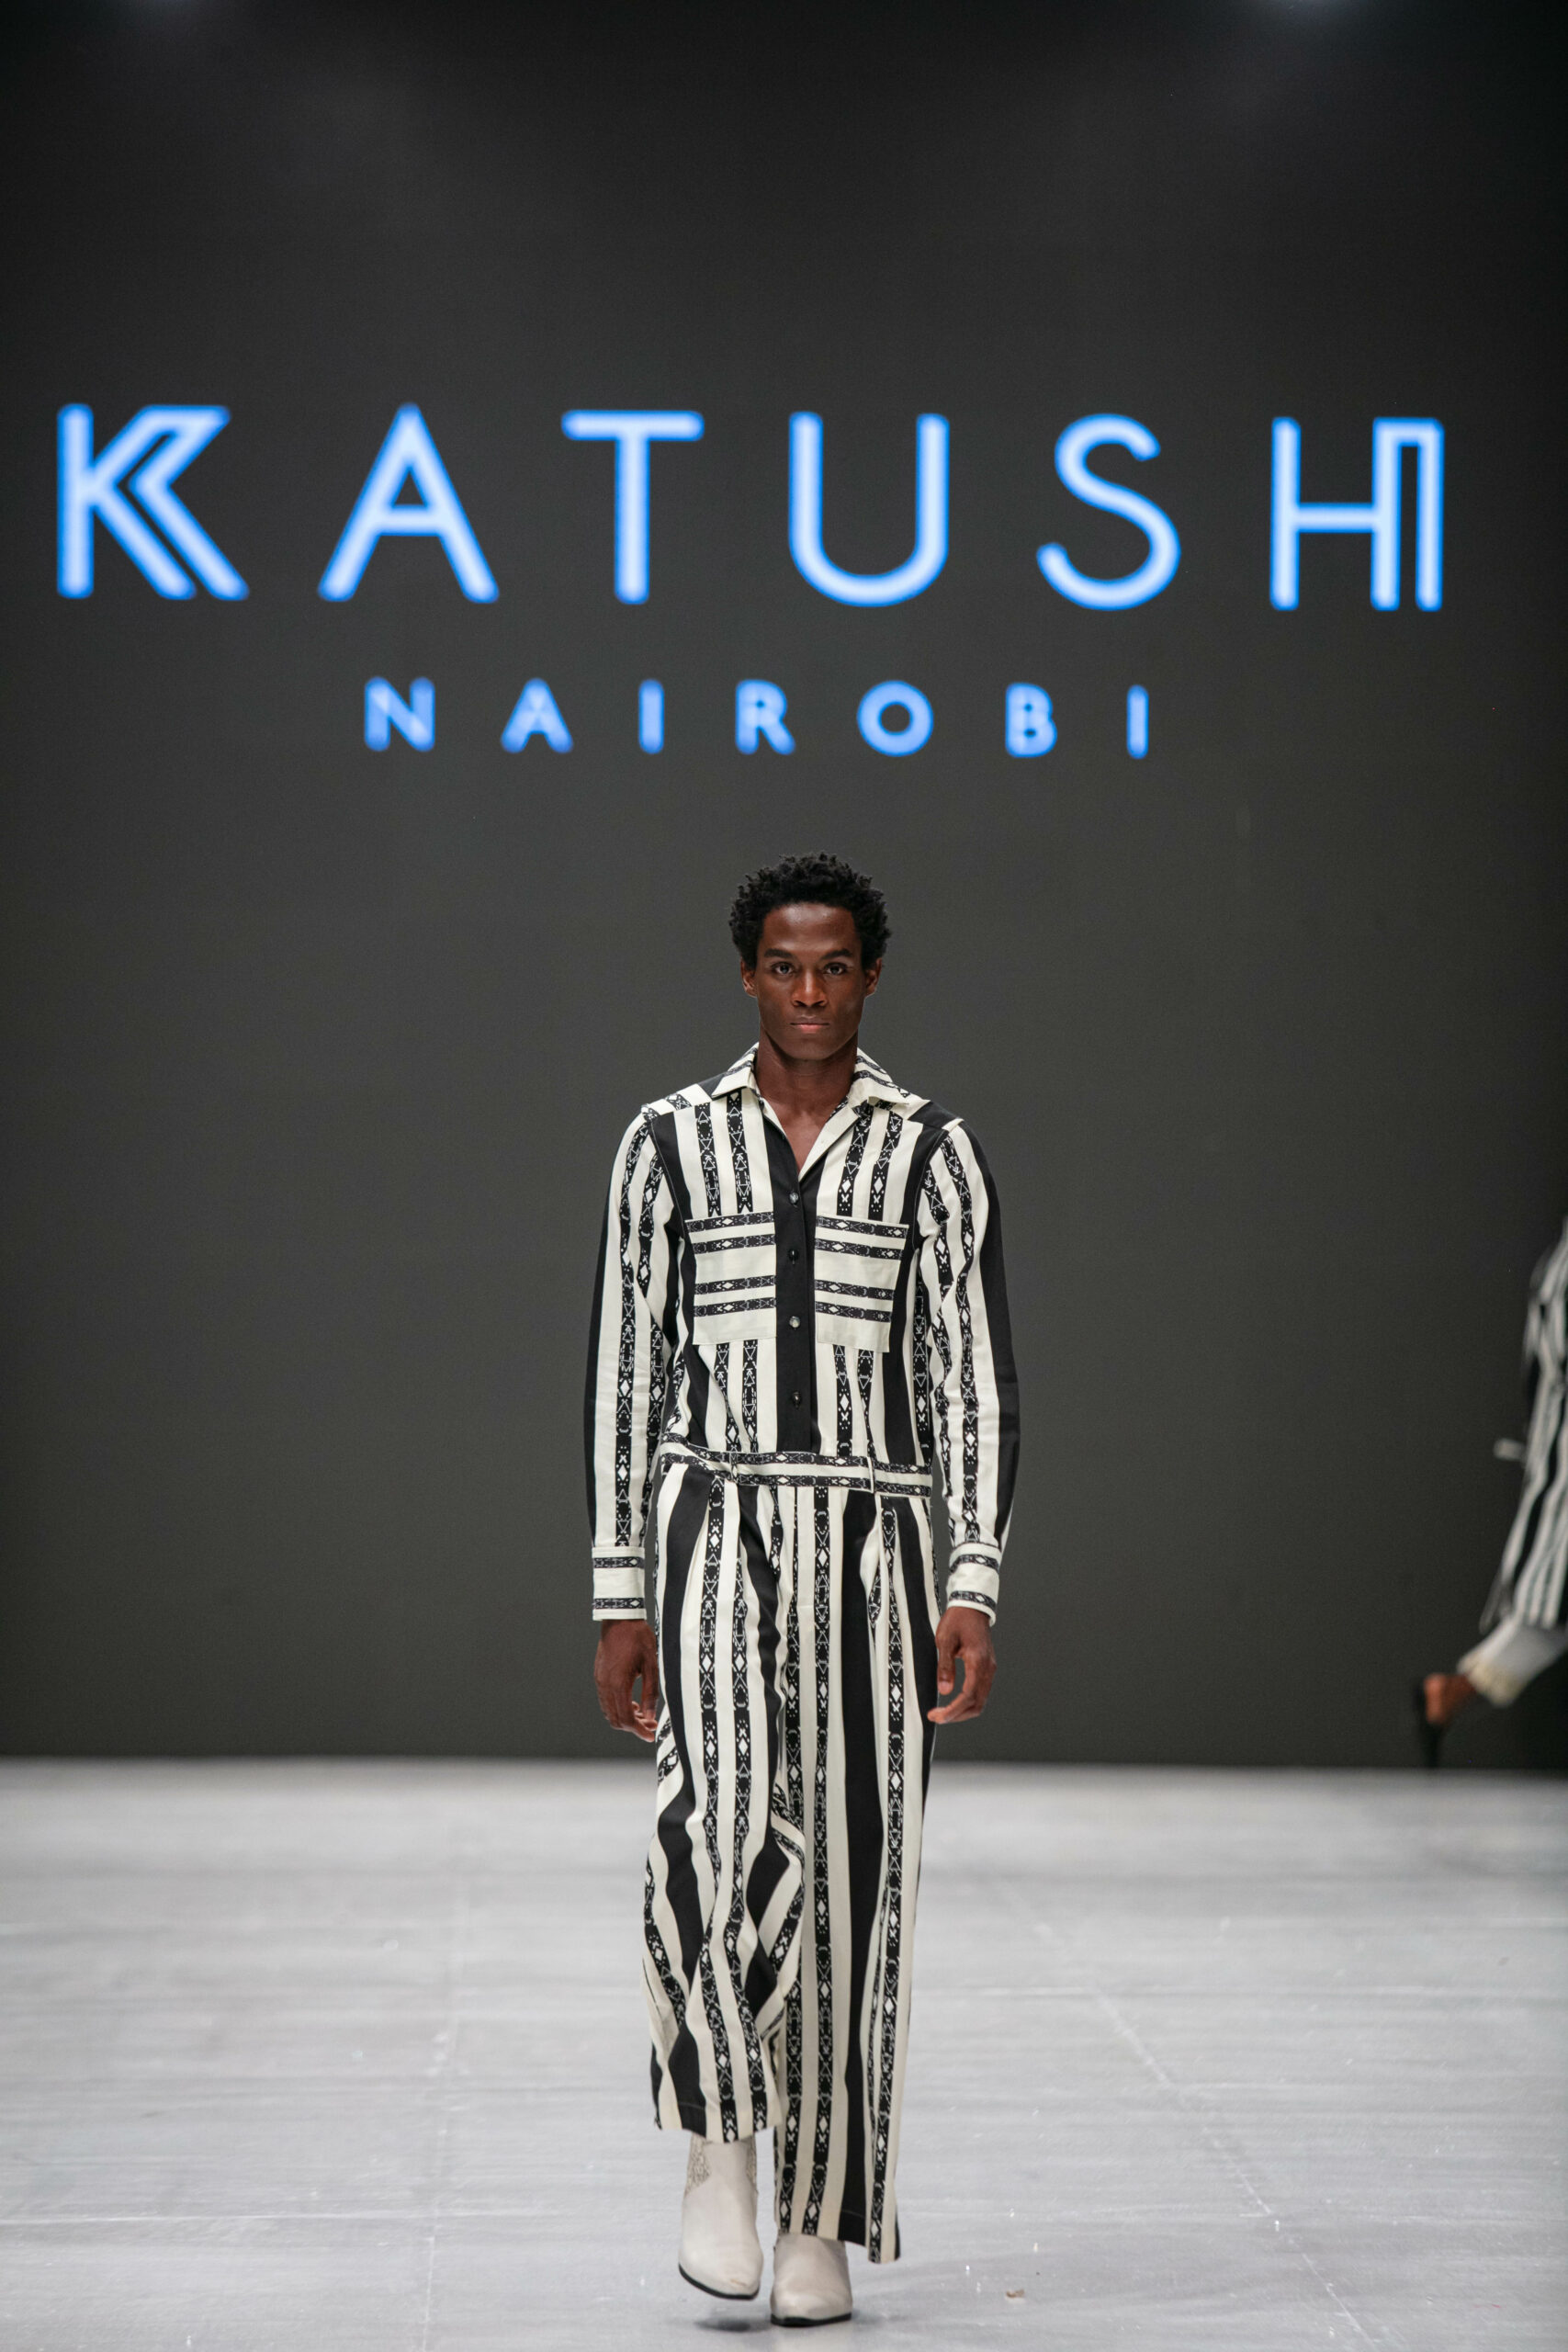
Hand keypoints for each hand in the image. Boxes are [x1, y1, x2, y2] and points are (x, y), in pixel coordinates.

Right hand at [595, 1619, 659, 1741]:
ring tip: (643, 1714)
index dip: (639, 1731)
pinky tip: (632, 1702)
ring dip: (625, 1718)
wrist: (620, 1620)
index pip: (626, 1719)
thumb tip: (650, 1716)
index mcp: (618, 1684)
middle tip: (651, 1725)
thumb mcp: (652, 1666)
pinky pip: (606, 1701)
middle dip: (634, 1727)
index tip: (650, 1735)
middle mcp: (605, 1686)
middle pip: (615, 1720)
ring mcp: (600, 1681)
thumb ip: (651, 1694)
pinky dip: (618, 1708)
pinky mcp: (599, 1676)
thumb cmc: (638, 1639)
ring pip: (609, 1712)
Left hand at [928, 1605, 995, 1724]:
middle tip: (938, 1717)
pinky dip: (968, 1702)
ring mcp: (989, 1668)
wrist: (972, 1606)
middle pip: (977, 1704)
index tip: (937, 1716)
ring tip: (944, 1712)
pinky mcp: (987, 1667)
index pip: (968, 1696)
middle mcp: (987, 1668)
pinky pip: (981, 1691)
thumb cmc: (958, 1620)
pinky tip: (955, 1701)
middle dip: (957, 1715)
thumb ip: (945, 1667)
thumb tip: (944, 1690)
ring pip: (980, 1700)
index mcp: (978, 1662)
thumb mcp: (945, 1640)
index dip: (952, 1711)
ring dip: (963, 1711)